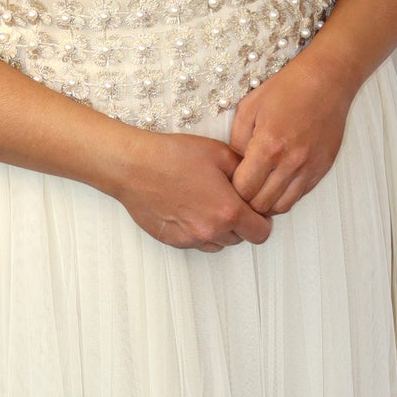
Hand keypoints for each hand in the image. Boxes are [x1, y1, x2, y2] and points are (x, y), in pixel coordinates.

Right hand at [113, 130, 274, 250]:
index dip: (263, 218)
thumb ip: (246, 171)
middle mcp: (211, 231)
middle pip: (242, 238)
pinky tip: (191, 208)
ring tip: (209, 203)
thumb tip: (257, 181)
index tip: (255, 207)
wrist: (133, 166)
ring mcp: (190, 239)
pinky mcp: (173, 241)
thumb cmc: (173, 156)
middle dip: (242, 222)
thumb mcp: (220, 153)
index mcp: (228, 211)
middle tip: (230, 199)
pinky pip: (197, 242)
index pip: (262, 232)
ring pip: (220, 243)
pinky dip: (200, 231)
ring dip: (221, 228)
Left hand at [227, 52, 357, 215]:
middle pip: (261, 205)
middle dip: (247, 202)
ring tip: (259, 190)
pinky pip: (299, 196)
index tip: (229, 184)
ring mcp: (309, 167)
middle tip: (241, 191)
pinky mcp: (322, 169)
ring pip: (282, 206)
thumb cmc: (286, 89)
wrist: (326, 80)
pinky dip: (285, 195)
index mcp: (268, 146)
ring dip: (267, 203)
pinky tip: (277, 182)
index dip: (232, 192)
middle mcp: (291, 162)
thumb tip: (234, 168)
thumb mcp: (249, 108)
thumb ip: (236, 141)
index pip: (243, 190)